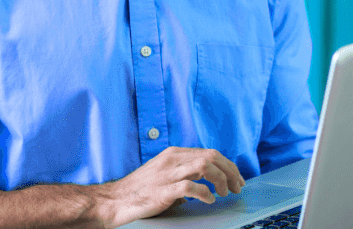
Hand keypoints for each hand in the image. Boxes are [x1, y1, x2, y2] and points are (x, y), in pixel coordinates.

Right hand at [100, 146, 244, 227]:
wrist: (115, 200)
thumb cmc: (140, 190)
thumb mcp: (164, 174)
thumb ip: (184, 173)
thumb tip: (208, 182)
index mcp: (174, 154)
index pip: (209, 152)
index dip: (228, 165)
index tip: (236, 178)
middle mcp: (172, 159)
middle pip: (212, 156)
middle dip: (230, 171)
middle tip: (237, 187)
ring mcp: (168, 173)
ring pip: (205, 165)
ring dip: (221, 179)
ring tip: (225, 192)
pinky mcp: (163, 190)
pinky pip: (191, 186)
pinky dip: (205, 193)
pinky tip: (209, 200)